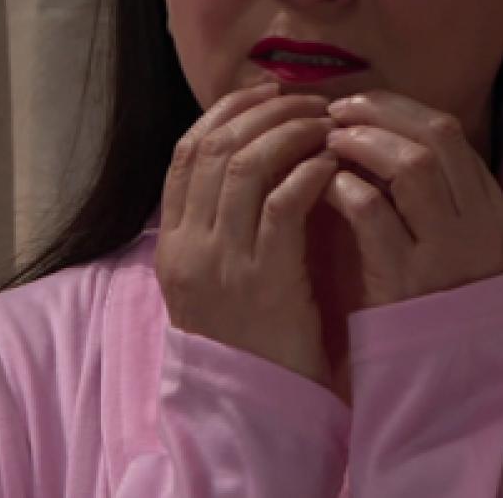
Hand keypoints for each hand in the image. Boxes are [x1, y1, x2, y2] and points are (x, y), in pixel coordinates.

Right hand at [157, 82, 339, 391]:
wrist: (252, 409)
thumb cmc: (248, 340)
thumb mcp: (215, 280)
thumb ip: (221, 226)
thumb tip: (251, 162)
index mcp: (173, 242)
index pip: (185, 153)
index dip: (224, 113)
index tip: (263, 92)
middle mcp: (189, 246)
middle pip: (213, 149)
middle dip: (261, 113)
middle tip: (304, 100)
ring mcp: (222, 263)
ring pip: (243, 167)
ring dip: (286, 134)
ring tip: (322, 124)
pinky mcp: (263, 280)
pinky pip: (280, 206)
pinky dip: (305, 174)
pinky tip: (329, 164)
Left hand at [323, 91, 502, 309]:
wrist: (449, 388)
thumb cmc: (441, 310)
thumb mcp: (459, 250)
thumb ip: (436, 199)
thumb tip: (384, 134)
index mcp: (496, 216)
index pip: (451, 135)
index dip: (399, 110)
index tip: (361, 104)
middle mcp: (482, 229)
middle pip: (434, 139)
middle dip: (380, 114)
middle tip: (337, 111)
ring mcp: (448, 254)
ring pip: (411, 167)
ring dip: (363, 144)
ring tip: (330, 143)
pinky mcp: (407, 281)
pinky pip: (374, 214)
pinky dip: (346, 188)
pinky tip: (325, 186)